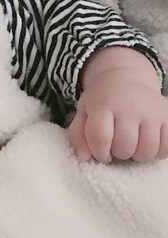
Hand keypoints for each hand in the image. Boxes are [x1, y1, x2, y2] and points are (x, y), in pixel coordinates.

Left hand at [69, 47, 167, 161]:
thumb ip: (78, 135)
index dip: (99, 152)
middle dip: (117, 153)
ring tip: (131, 145)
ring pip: (147, 150)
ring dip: (137, 154)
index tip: (100, 153)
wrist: (125, 78)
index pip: (100, 137)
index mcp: (103, 104)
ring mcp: (152, 111)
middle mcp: (129, 106)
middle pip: (124, 147)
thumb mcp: (84, 111)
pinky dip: (157, 152)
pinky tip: (146, 143)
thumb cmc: (102, 100)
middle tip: (116, 146)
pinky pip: (166, 147)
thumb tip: (83, 158)